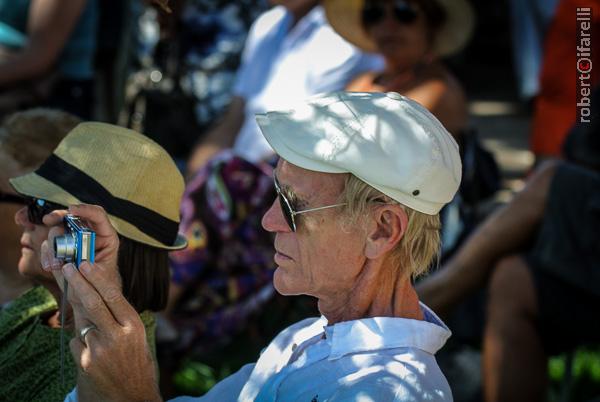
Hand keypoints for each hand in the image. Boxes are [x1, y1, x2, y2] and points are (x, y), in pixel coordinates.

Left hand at [42, 204, 161, 401]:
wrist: (133, 400)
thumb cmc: (137, 367)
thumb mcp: (137, 339)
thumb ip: (120, 320)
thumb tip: (99, 295)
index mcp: (134, 327)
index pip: (113, 296)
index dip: (97, 278)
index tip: (86, 264)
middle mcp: (117, 336)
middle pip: (93, 302)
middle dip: (78, 282)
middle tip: (68, 267)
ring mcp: (99, 350)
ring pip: (81, 321)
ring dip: (78, 312)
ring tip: (77, 299)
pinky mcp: (84, 364)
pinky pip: (76, 343)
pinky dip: (79, 343)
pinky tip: (91, 354)